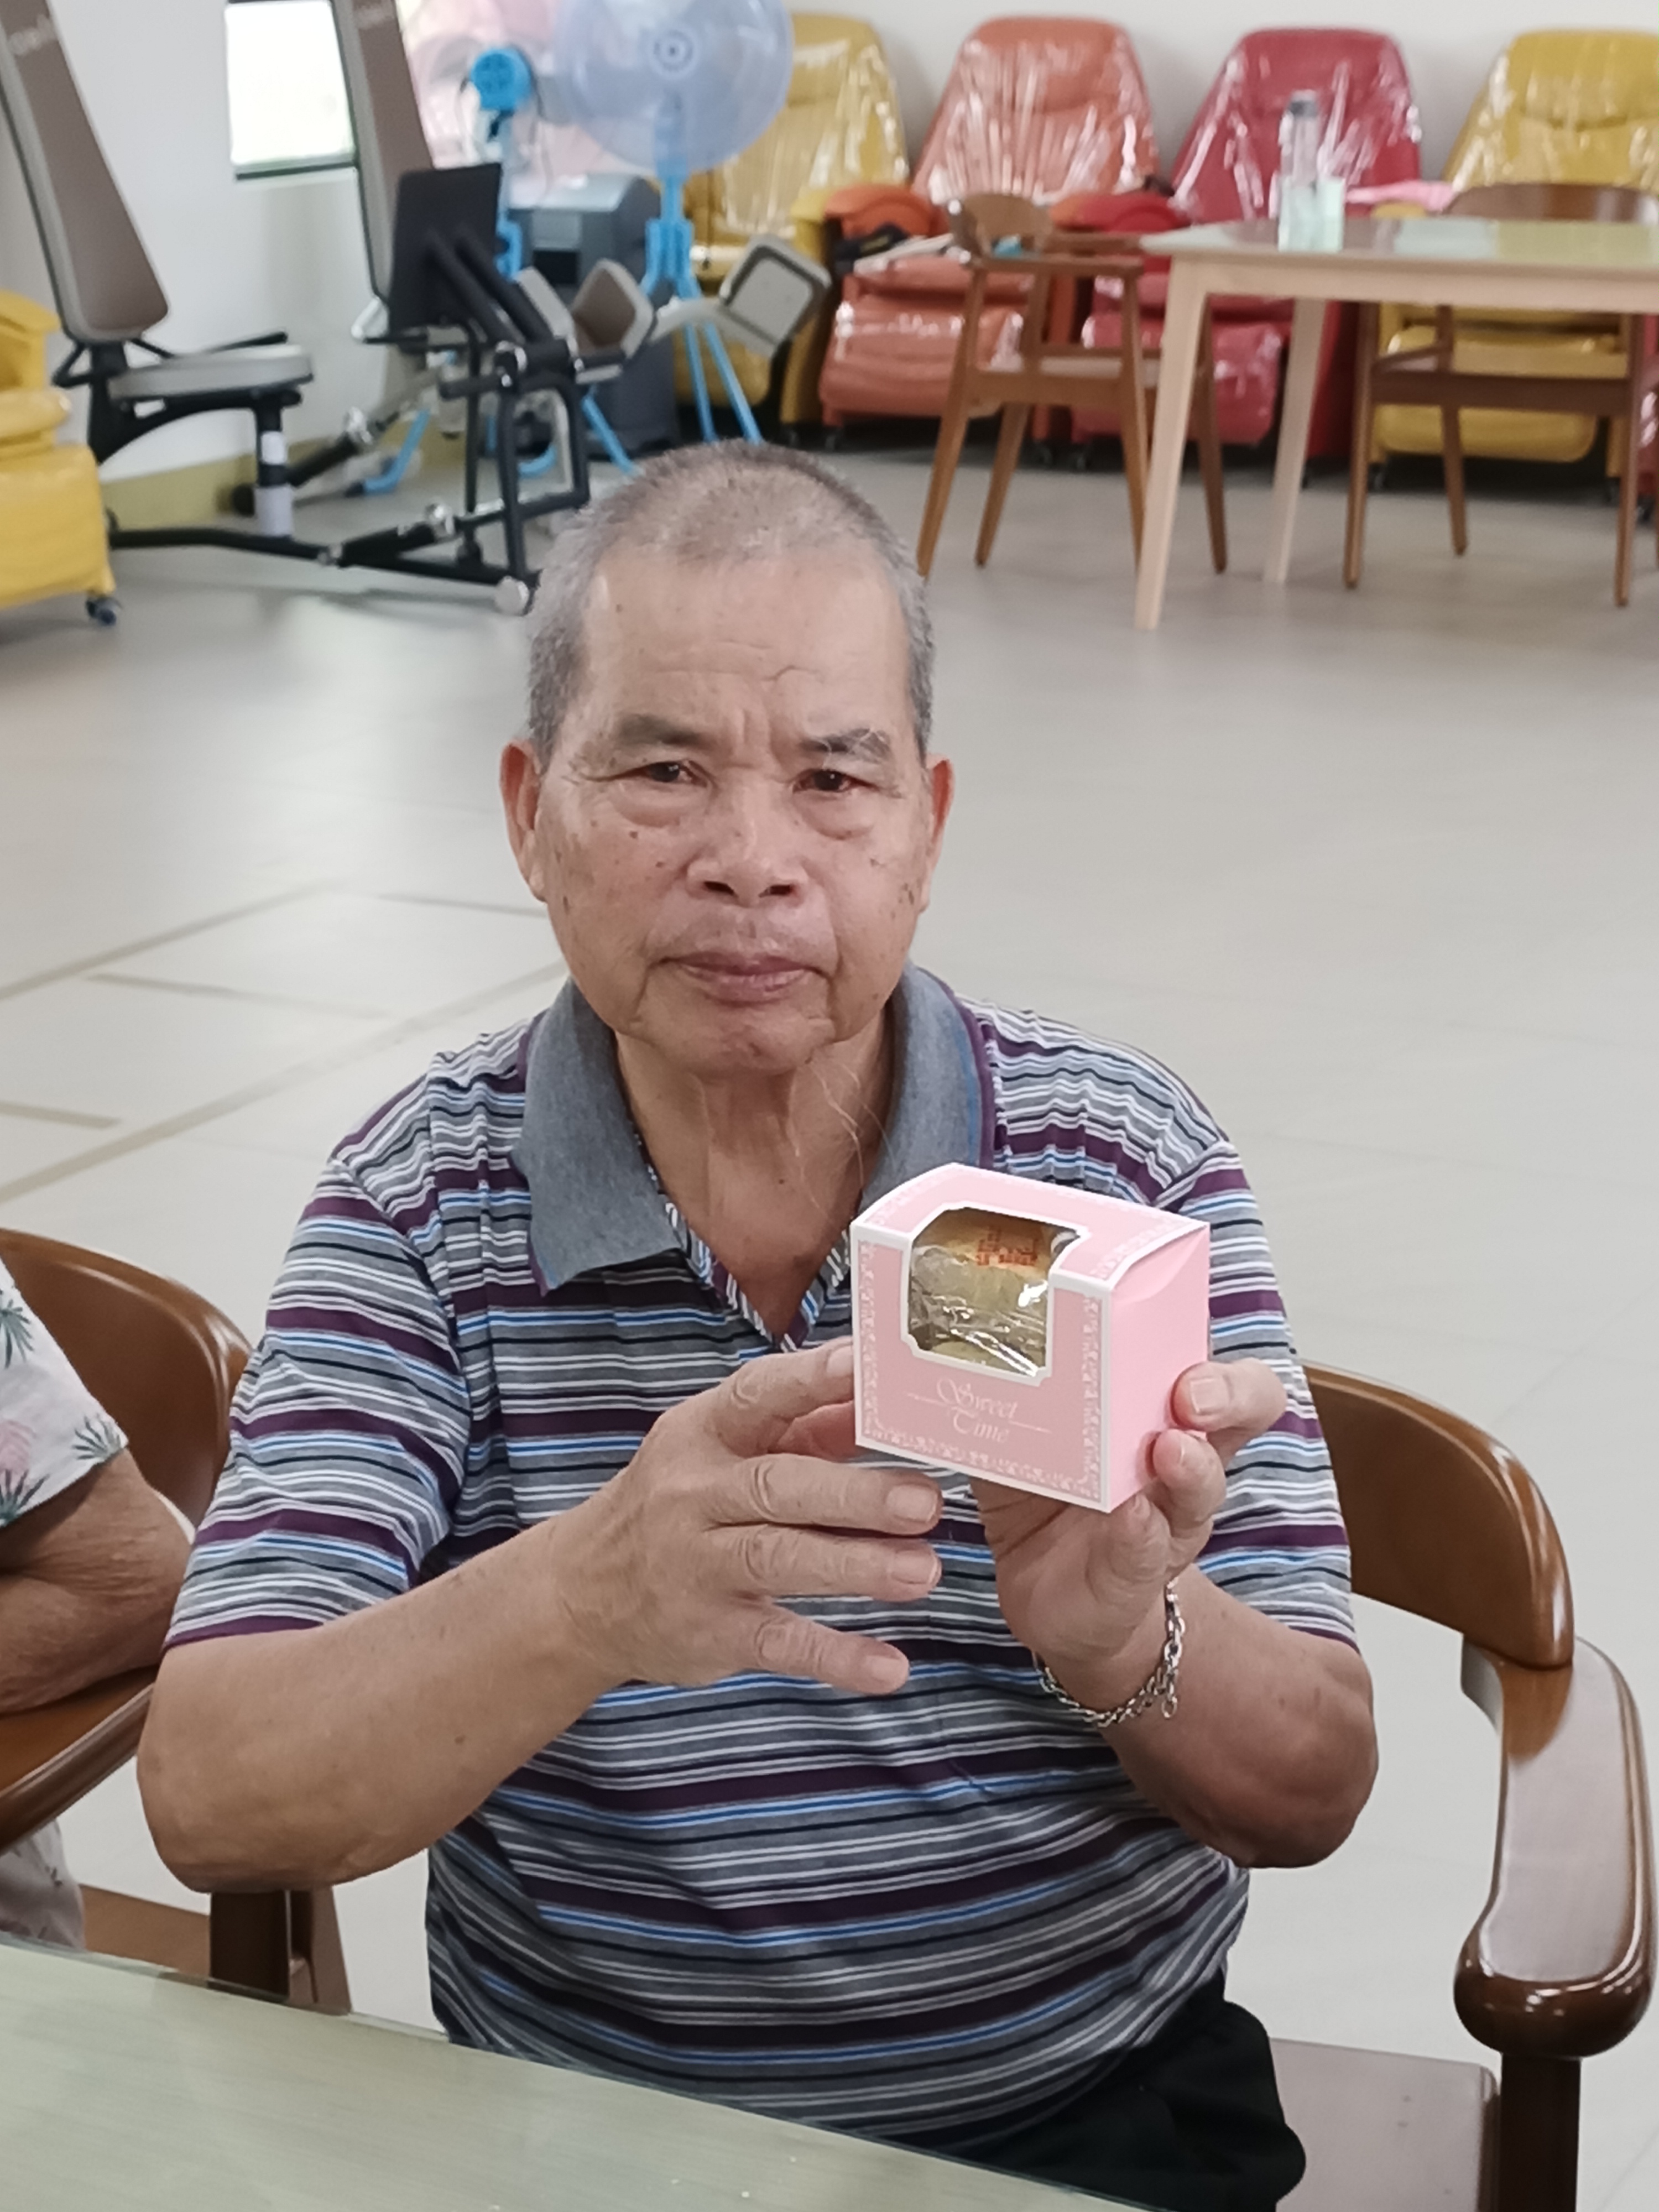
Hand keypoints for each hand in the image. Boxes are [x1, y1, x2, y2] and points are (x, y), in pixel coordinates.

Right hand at [557, 1340, 942, 1696]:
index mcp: (703, 1432)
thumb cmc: (680, 1501)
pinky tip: (887, 1667)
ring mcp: (698, 1565)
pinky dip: (834, 1657)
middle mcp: (694, 1494)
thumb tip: (890, 1401)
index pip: (760, 1395)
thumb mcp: (725, 1449)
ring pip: (779, 1561)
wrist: (582, 1592)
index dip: (813, 1380)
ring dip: (854, 1567)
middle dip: (854, 1495)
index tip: (869, 1368)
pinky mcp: (711, 1631)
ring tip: (923, 1571)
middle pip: (778, 1487)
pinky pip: (778, 1643)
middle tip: (926, 1501)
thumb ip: (808, 1426)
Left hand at [972, 1358, 1286, 1713]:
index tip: (1191, 1355)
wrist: (1050, 1590)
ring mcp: (1166, 1519)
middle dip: (1223, 1395)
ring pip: (1201, 1485)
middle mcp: (1181, 1458)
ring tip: (1168, 1448)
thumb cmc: (1047, 1488)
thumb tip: (956, 1330)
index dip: (1228, 1366)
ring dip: (1189, 1465)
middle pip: (1237, 1412)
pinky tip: (1131, 1516)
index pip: (1228, 1375)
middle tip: (1190, 1394)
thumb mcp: (1028, 1427)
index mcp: (1164, 1409)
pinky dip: (1139, 1534)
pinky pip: (1147, 1550)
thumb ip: (1011, 1384)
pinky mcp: (1134, 1573)